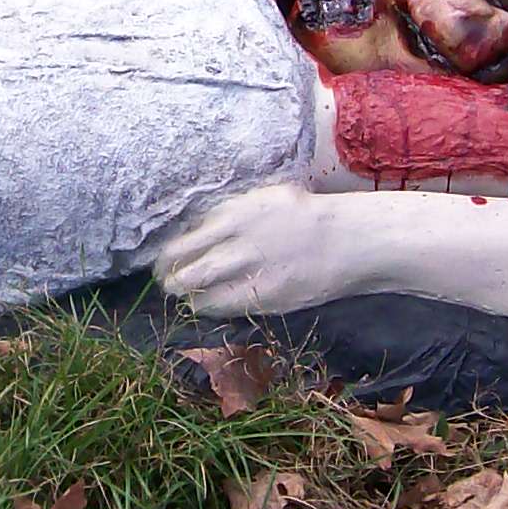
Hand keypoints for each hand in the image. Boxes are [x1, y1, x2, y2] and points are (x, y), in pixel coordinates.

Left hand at [157, 184, 363, 318]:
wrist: (344, 240)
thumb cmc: (300, 214)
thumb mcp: (260, 199)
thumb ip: (226, 214)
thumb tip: (193, 230)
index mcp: (235, 217)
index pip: (185, 243)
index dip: (168, 256)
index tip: (163, 259)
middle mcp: (240, 249)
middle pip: (189, 273)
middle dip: (171, 280)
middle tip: (165, 281)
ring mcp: (254, 278)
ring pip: (203, 296)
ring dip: (189, 296)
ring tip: (183, 294)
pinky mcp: (266, 301)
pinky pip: (228, 309)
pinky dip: (212, 307)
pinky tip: (208, 302)